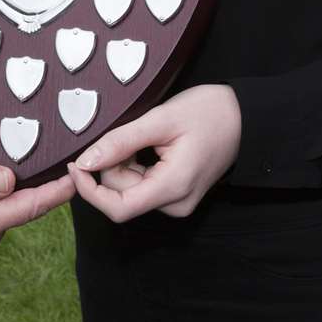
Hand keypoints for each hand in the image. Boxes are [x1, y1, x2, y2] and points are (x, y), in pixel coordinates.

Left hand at [68, 84, 241, 221]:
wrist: (245, 116)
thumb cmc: (208, 112)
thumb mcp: (160, 119)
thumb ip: (121, 142)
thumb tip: (85, 161)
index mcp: (173, 188)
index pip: (118, 209)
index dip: (90, 191)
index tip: (76, 164)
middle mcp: (176, 204)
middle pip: (122, 196)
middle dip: (112, 166)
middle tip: (126, 132)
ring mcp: (178, 201)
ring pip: (131, 191)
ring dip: (124, 165)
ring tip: (143, 135)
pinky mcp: (178, 194)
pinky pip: (143, 186)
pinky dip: (135, 166)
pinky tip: (149, 145)